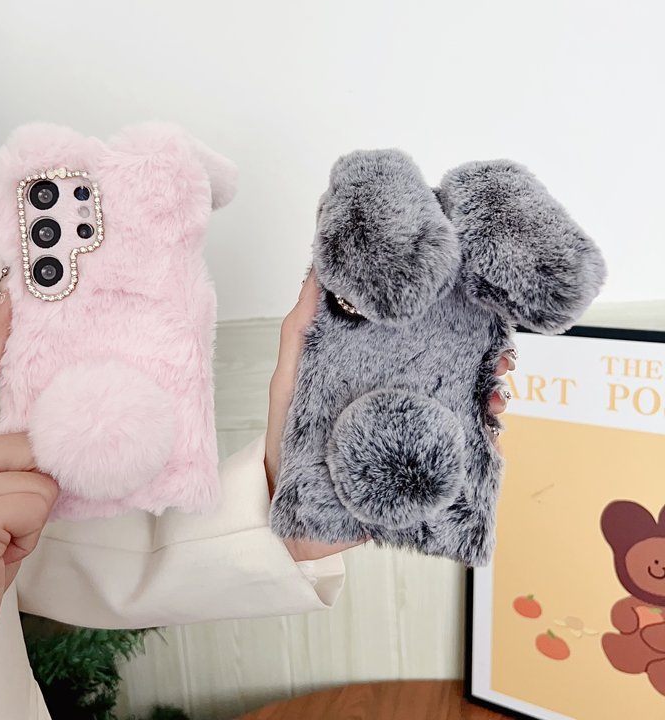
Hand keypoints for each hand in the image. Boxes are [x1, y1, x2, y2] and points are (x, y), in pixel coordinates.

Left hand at [264, 270, 514, 562]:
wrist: (293, 515)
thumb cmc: (287, 440)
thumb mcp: (289, 380)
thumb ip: (300, 331)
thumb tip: (315, 272)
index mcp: (376, 368)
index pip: (422, 337)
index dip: (452, 320)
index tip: (474, 306)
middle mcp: (403, 395)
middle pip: (457, 368)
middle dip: (487, 357)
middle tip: (500, 358)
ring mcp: (416, 429)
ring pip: (469, 405)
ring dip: (493, 395)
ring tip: (496, 396)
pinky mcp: (425, 465)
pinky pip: (466, 451)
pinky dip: (488, 441)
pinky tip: (493, 435)